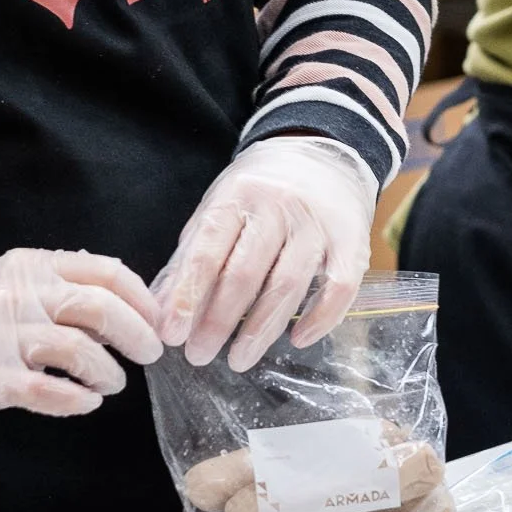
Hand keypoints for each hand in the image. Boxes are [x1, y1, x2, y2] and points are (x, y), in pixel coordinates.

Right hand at [0, 249, 161, 422]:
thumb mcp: (15, 278)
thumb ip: (62, 281)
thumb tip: (121, 294)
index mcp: (35, 267)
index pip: (106, 272)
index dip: (141, 298)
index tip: (157, 319)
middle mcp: (22, 296)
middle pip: (100, 308)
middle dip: (137, 334)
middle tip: (149, 354)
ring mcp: (4, 336)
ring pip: (79, 351)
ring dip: (108, 372)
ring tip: (112, 383)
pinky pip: (47, 391)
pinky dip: (77, 400)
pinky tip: (86, 402)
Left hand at [157, 136, 376, 372]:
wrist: (321, 152)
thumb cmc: (259, 193)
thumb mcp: (219, 209)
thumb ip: (191, 257)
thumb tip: (160, 309)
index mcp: (237, 197)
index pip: (208, 251)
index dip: (188, 296)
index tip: (171, 334)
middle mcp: (278, 207)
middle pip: (245, 272)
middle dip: (219, 320)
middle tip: (198, 355)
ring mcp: (317, 224)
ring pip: (289, 283)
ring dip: (261, 329)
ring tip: (238, 360)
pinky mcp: (351, 240)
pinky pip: (340, 286)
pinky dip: (321, 317)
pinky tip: (299, 340)